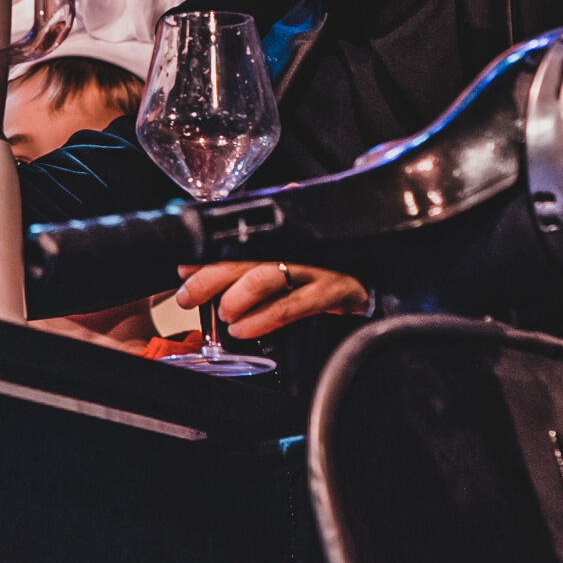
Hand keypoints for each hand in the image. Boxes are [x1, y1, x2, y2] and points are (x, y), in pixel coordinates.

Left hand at [177, 257, 369, 340]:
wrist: (380, 276)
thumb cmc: (325, 266)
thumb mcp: (287, 257)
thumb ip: (246, 257)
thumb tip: (193, 266)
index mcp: (285, 232)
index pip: (236, 239)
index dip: (206, 253)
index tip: (182, 269)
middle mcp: (299, 244)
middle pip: (246, 254)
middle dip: (210, 276)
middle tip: (187, 296)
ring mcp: (318, 266)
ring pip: (267, 276)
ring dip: (238, 298)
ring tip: (224, 315)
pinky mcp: (335, 290)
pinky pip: (294, 305)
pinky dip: (265, 319)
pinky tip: (245, 329)